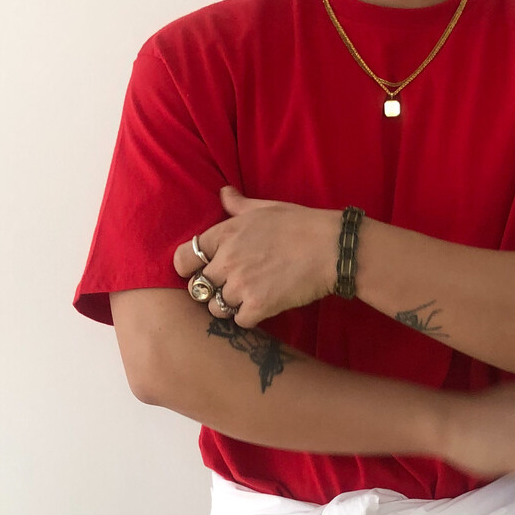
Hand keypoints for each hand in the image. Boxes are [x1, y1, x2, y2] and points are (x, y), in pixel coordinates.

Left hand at [173, 187, 340, 326]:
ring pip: (216, 308)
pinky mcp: (258, 306)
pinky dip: (247, 318)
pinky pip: (239, 321)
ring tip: (245, 298)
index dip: (188, 268)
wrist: (331, 249)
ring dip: (228, 306)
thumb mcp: (265, 208)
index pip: (183, 259)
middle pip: (198, 288)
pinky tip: (261, 307)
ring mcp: (241, 286)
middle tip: (227, 288)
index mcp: (224, 234)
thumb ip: (238, 205)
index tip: (199, 270)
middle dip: (210, 290)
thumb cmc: (300, 225)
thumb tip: (224, 193)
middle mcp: (227, 261)